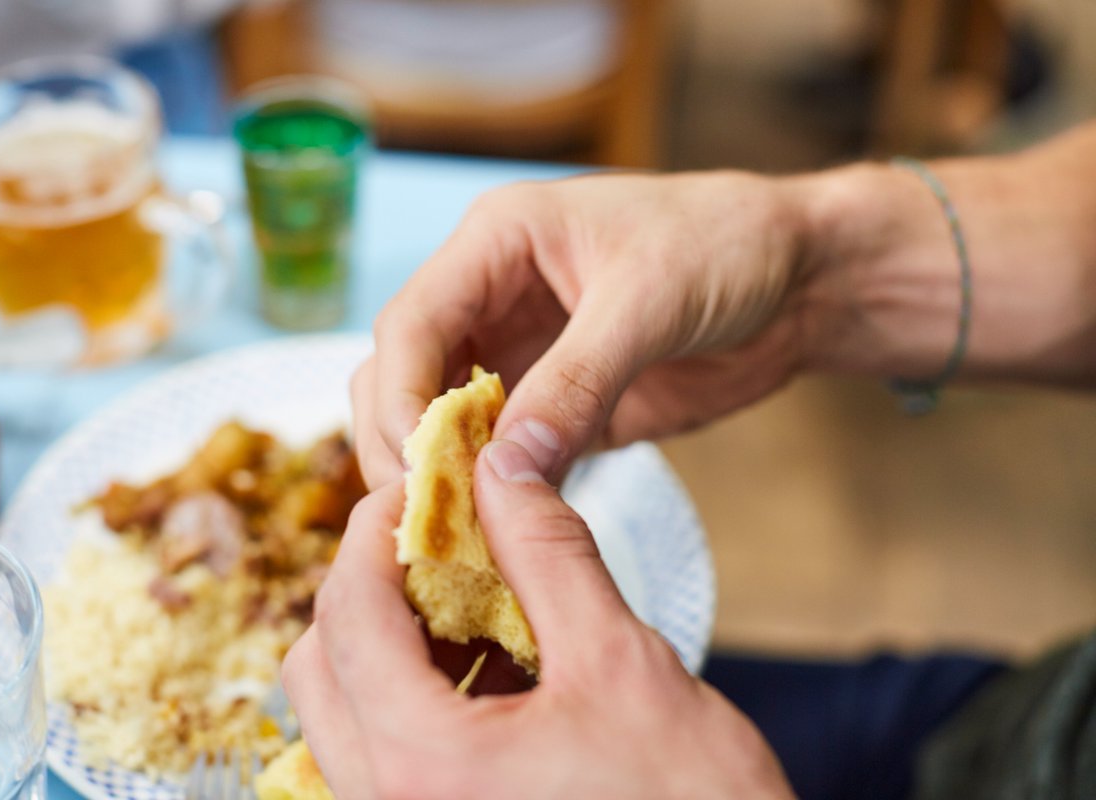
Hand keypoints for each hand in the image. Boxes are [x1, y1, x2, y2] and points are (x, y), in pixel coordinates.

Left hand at [283, 439, 793, 799]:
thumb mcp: (623, 664)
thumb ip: (550, 555)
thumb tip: (504, 468)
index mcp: (424, 763)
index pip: (350, 612)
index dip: (376, 530)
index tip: (418, 489)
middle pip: (320, 664)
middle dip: (371, 585)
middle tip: (440, 544)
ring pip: (342, 714)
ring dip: (389, 643)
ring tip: (472, 605)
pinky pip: (379, 759)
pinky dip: (412, 699)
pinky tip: (488, 674)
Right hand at [351, 172, 810, 487]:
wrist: (801, 279)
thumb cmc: (729, 246)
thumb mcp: (649, 303)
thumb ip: (576, 381)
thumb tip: (505, 469)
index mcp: (498, 242)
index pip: (411, 323)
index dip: (400, 396)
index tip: (414, 468)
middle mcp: (492, 295)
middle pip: (404, 374)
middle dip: (405, 443)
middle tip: (426, 518)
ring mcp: (520, 351)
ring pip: (440, 418)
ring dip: (442, 473)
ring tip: (454, 537)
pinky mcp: (554, 401)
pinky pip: (501, 451)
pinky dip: (492, 491)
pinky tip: (499, 533)